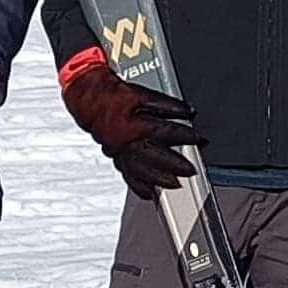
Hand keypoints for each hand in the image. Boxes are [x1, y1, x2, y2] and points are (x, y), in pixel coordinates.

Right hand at [63, 59, 204, 192]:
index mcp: (133, 124)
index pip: (166, 132)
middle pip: (154, 157)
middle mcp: (125, 141)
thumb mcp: (142, 93)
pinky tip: (148, 193)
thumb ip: (166, 104)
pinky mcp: (114, 155)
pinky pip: (127, 175)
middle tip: (191, 172)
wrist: (87, 97)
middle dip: (175, 165)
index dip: (185, 136)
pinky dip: (138, 186)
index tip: (200, 140)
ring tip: (175, 185)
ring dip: (159, 180)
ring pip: (141, 170)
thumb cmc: (113, 94)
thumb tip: (188, 111)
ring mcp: (118, 151)